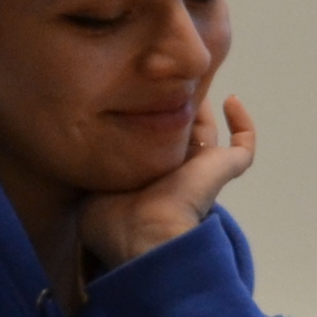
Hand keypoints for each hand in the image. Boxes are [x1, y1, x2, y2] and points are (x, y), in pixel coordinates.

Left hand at [74, 94, 258, 270]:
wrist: (143, 237)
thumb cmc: (112, 221)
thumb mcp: (87, 188)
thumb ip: (87, 169)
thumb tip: (74, 147)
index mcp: (145, 181)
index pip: (148, 147)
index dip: (144, 123)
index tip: (134, 97)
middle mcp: (174, 175)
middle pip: (179, 134)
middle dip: (171, 109)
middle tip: (160, 81)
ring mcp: (202, 172)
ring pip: (209, 133)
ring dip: (202, 107)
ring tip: (188, 78)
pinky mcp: (223, 169)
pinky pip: (243, 146)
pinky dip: (243, 124)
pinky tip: (231, 100)